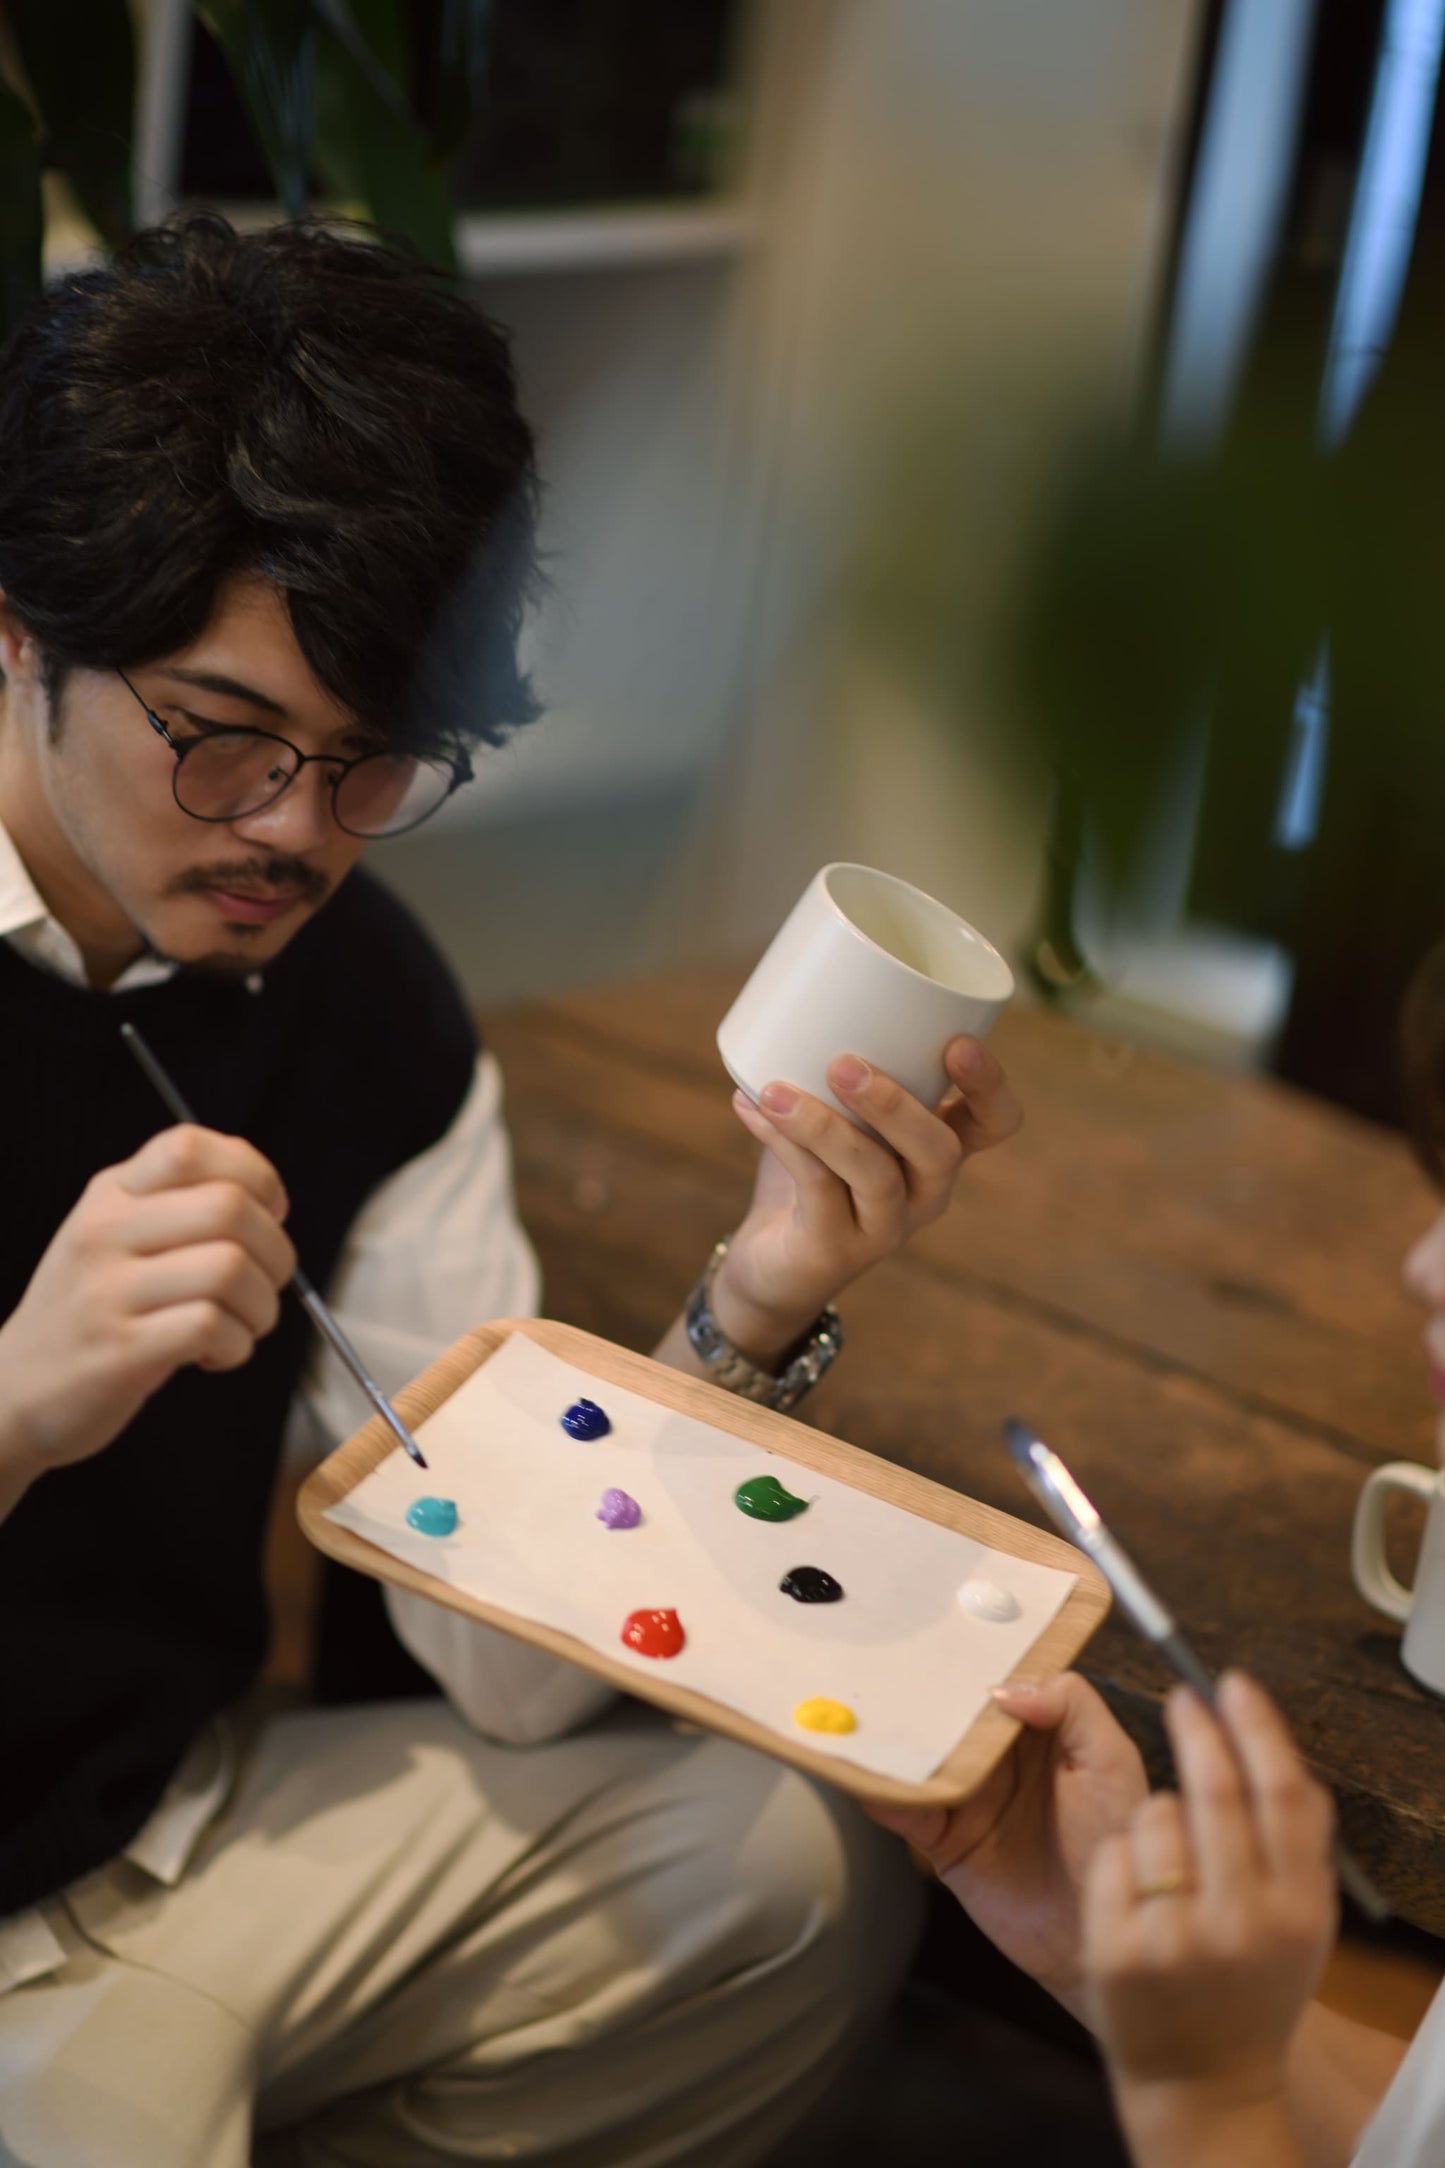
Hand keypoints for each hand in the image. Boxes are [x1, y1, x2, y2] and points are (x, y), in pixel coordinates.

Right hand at [0, 1124, 295, 1486]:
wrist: (11, 1392)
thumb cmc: (88, 1314)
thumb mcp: (115, 1237)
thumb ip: (178, 1206)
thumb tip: (269, 1200)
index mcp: (111, 1194)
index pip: (189, 1147)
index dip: (254, 1175)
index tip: (269, 1213)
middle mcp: (105, 1232)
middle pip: (229, 1208)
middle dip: (276, 1252)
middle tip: (266, 1285)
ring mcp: (107, 1292)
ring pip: (230, 1268)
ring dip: (262, 1307)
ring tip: (241, 1326)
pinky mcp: (119, 1351)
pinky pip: (210, 1326)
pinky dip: (236, 1345)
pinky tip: (213, 1355)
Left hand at [715, 1037, 1021, 1359]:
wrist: (772, 1264)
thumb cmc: (812, 1172)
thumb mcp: (834, 1114)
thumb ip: (831, 1064)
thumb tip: (799, 981)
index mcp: (939, 1150)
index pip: (996, 1123)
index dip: (990, 1086)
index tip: (957, 1043)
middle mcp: (924, 1193)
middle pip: (939, 1152)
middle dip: (896, 1104)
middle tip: (843, 1064)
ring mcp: (884, 1228)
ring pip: (875, 1176)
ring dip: (825, 1127)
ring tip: (776, 1090)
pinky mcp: (834, 1251)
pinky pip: (817, 1192)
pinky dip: (781, 1143)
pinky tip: (751, 1107)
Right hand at [867, 1673, 1146, 2017]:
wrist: (1098, 1938)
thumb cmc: (1118, 1845)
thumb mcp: (1112, 1762)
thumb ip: (1073, 1707)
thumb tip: (1004, 1687)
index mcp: (1040, 1732)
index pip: (999, 1683)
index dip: (974, 1659)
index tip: (944, 1634)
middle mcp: (999, 1759)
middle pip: (951, 1714)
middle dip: (922, 1691)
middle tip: (890, 1664)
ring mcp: (968, 1798)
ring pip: (922, 1756)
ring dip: (896, 1738)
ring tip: (866, 1712)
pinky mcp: (944, 1840)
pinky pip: (906, 1810)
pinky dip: (884, 1792)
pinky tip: (869, 1775)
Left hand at [1083, 1674, 1335, 2126]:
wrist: (1201, 2081)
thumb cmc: (1250, 1981)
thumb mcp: (1294, 1916)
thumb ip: (1287, 1835)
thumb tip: (1256, 1731)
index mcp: (1298, 1908)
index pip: (1285, 1794)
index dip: (1257, 1730)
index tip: (1231, 1685)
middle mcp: (1243, 1924)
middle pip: (1213, 1792)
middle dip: (1197, 1733)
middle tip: (1184, 1700)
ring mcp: (1176, 1939)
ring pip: (1154, 1816)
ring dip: (1153, 1819)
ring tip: (1166, 1868)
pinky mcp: (1118, 1951)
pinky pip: (1113, 1858)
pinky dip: (1117, 1863)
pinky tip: (1132, 1900)